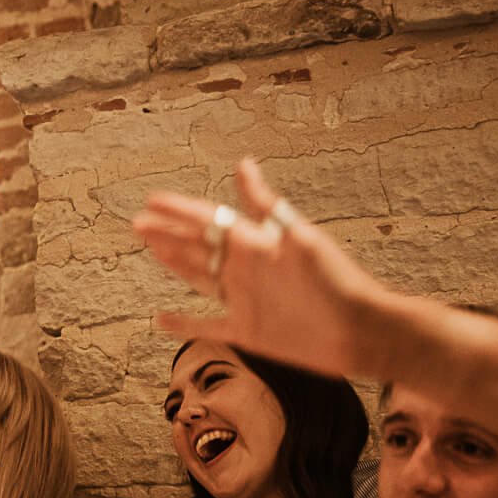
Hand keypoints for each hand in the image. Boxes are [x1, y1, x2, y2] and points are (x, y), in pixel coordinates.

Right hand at [134, 160, 396, 382]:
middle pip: (197, 247)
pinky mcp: (248, 331)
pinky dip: (183, 323)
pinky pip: (207, 325)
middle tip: (138, 222)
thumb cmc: (337, 281)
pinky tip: (160, 318)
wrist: (359, 330)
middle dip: (167, 233)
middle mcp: (246, 268)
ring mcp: (244, 299)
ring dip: (173, 262)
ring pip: (198, 277)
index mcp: (255, 243)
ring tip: (149, 246)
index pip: (208, 221)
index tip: (151, 200)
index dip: (179, 211)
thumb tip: (244, 166)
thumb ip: (266, 208)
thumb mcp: (300, 238)